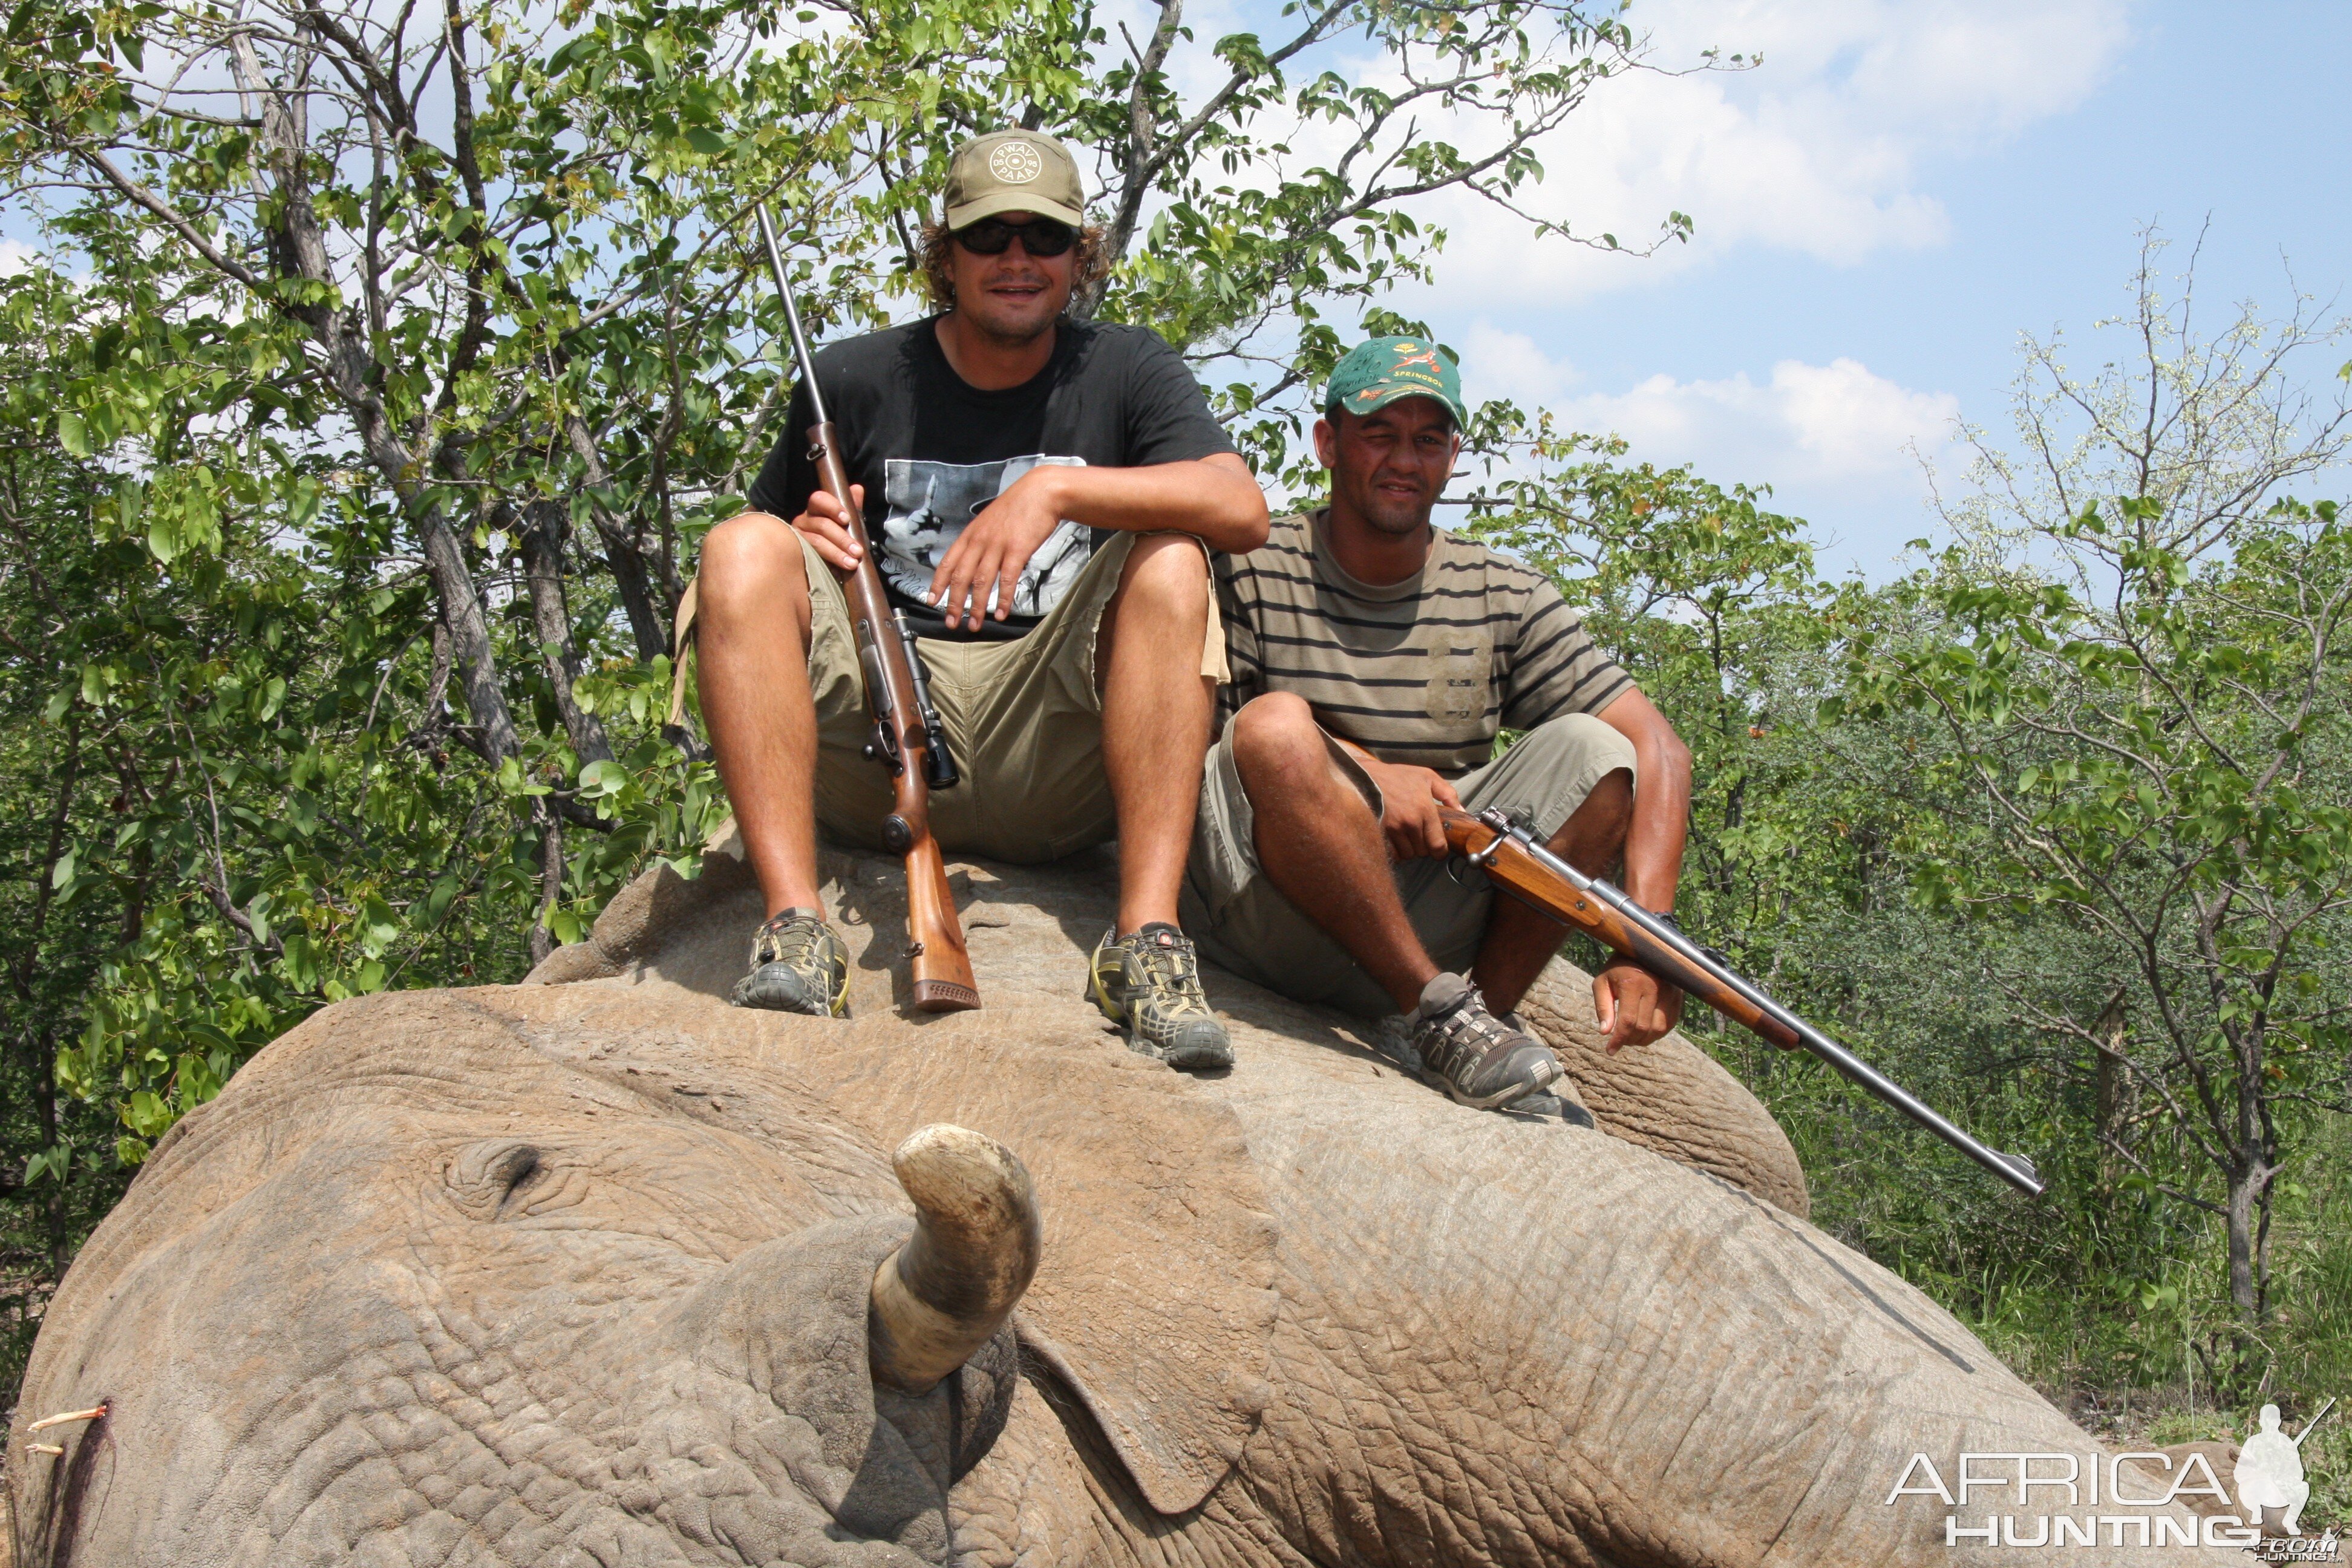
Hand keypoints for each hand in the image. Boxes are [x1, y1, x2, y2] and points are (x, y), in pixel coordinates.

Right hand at [792, 483, 866, 573]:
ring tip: (852, 563)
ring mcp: (798, 537)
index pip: (819, 499)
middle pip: (822, 524)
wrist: (828, 563)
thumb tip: (857, 488)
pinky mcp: (797, 554)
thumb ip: (853, 507)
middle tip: (858, 551)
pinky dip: (827, 563)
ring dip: (837, 553)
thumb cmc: (838, 538)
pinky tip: (837, 572)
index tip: (846, 519)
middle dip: (843, 538)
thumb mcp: (848, 523)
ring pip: (817, 541)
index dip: (833, 507)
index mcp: (816, 509)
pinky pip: (810, 557)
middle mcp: (803, 520)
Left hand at [927, 467, 1066, 630]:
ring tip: (974, 625)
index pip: (947, 563)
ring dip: (977, 607)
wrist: (1041, 492)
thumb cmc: (1017, 508)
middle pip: (961, 577)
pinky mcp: (1017, 550)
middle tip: (951, 623)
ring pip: (981, 582)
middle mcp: (979, 541)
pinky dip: (1003, 599)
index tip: (931, 601)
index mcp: (970, 535)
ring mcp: (998, 545)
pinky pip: (1007, 579)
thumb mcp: (989, 521)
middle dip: (954, 603)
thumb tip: (972, 562)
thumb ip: (979, 540)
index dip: (938, 584)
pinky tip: (1001, 614)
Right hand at [1359, 756, 1460, 860]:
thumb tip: (1462, 811)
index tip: (1438, 849)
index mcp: (1425, 809)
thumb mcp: (1426, 776)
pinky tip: (1394, 840)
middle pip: (1422, 852)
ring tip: (1406, 837)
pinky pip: (1392, 854)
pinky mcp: (1379, 834)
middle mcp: (1410, 822)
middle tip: (1418, 836)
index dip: (1439, 851)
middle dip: (1422, 847)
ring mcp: (1393, 830)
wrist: (1364, 776)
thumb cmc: (1396, 776)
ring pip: (1407, 855)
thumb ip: (1448, 793)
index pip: (1437, 845)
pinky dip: (1394, 850)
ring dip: (1408, 849)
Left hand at [1592, 958, 1682, 1052]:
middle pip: (1643, 1027)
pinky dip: (1655, 1034)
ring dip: (1643, 1040)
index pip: (1627, 1021)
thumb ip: (1602, 1007)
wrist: (1643, 951)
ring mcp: (1669, 993)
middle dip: (1629, 1040)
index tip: (1610, 1050)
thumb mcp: (1602, 982)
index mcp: (1633, 982)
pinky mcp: (1677, 998)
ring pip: (1658, 1029)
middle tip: (1619, 1042)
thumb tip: (1605, 1033)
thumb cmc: (1617, 968)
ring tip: (1630, 1037)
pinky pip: (1668, 1025)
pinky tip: (1644, 1032)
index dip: (1618, 1039)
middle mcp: (1655, 987)